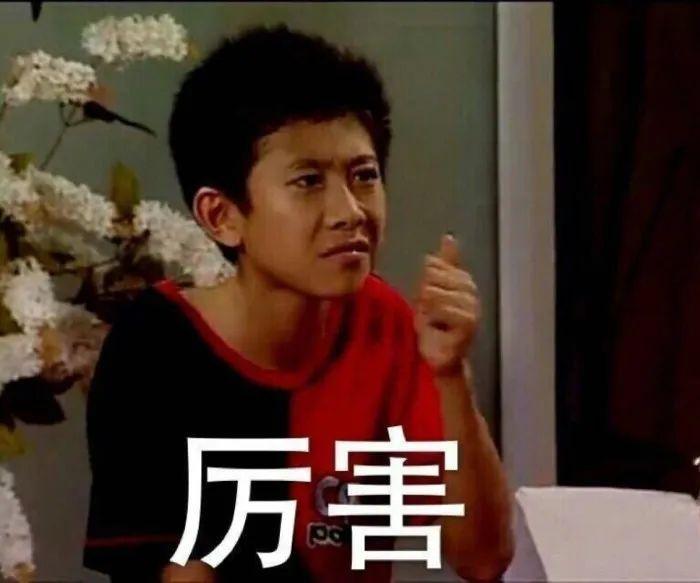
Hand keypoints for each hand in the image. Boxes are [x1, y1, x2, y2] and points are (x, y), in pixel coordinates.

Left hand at [414, 233, 479, 376]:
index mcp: (464, 281)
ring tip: (433, 323)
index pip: (435, 266)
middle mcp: (472, 293)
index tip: (427, 301)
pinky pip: (442, 310)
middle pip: (434, 278)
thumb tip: (449, 237)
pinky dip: (432, 320)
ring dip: (426, 311)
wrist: (440, 357)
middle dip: (424, 297)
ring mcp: (473, 309)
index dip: (424, 283)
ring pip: (435, 294)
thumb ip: (441, 266)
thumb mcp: (432, 290)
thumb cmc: (436, 325)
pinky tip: (437, 329)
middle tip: (430, 315)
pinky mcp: (469, 325)